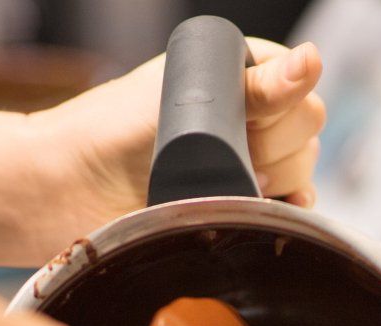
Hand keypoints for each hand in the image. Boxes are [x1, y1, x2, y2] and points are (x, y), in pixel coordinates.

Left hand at [32, 40, 326, 248]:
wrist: (67, 192)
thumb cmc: (111, 134)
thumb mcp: (186, 99)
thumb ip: (253, 87)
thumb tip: (313, 61)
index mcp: (235, 73)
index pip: (299, 86)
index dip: (282, 109)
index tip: (245, 124)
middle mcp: (244, 114)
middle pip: (307, 130)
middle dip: (278, 148)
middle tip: (233, 158)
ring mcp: (243, 160)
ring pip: (302, 168)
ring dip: (278, 180)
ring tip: (230, 184)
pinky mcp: (235, 204)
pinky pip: (287, 208)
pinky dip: (285, 210)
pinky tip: (268, 206)